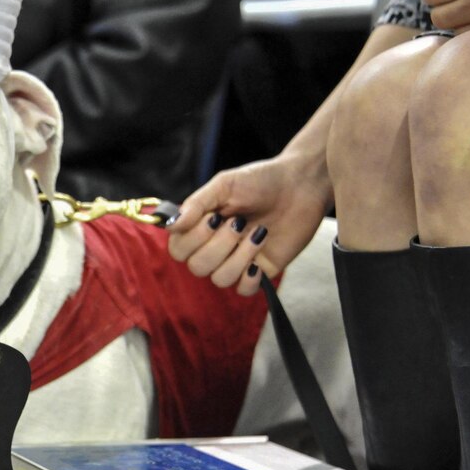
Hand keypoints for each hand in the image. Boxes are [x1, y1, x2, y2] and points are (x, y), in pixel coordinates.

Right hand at [166, 153, 331, 294]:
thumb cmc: (260, 180)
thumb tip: (169, 225)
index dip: (193, 240)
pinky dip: (249, 278)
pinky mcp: (260, 271)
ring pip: (219, 279)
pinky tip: (259, 260)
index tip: (214, 217)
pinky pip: (243, 290)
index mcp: (200, 227)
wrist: (301, 185)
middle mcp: (214, 247)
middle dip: (219, 246)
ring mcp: (236, 261)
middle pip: (197, 267)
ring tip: (258, 233)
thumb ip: (196, 204)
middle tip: (240, 222)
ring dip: (238, 257)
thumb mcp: (224, 185)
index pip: (178, 250)